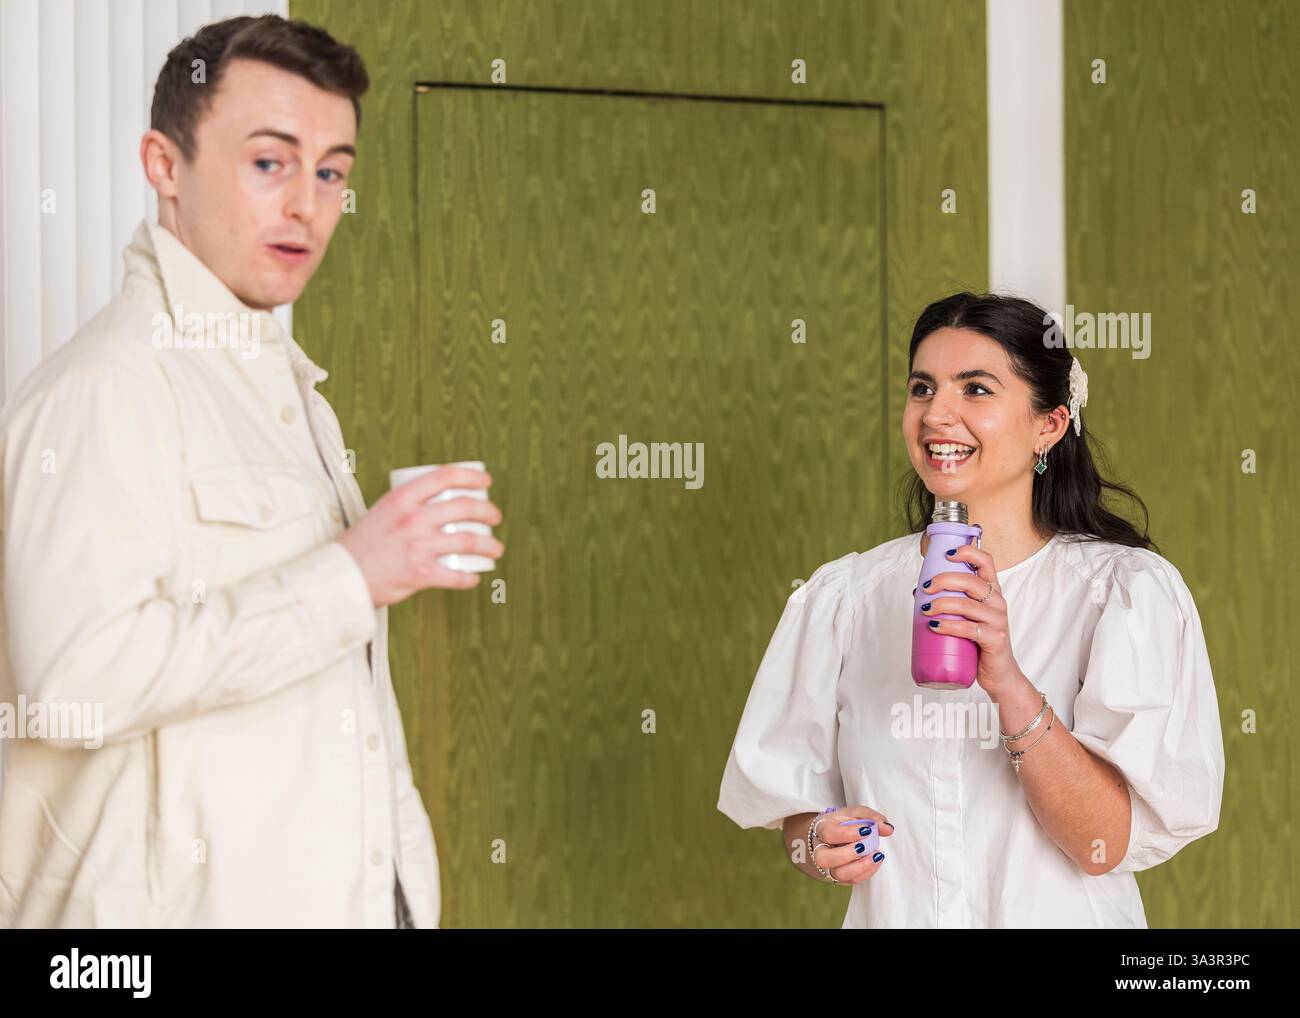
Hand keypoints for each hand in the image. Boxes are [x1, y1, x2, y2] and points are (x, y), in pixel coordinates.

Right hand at [336, 465, 504, 607]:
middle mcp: (412, 519)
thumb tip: (440, 501)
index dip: (471, 476)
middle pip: (465, 508)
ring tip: (496, 548)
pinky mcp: (421, 573)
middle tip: (494, 517)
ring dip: (490, 545)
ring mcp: (418, 546)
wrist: (342, 576)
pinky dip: (471, 577)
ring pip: (469, 541)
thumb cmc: (364, 544)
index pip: (445, 476)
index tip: (486, 481)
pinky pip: (457, 575)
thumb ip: (408, 505)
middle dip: (489, 511)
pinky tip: (476, 576)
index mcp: (401, 498)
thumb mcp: (382, 511)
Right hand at [808, 806, 892, 883]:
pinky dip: (867, 872)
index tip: (866, 830)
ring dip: (860, 867)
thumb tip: (887, 828)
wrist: (834, 837)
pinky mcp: (840, 877)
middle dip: (848, 854)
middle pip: (824, 858)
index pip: (828, 833)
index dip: (847, 833)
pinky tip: (875, 861)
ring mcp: (829, 866)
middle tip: (865, 846)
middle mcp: (820, 849)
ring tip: (875, 855)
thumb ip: (871, 817)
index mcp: (821, 829)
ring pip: (838, 873)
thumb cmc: (843, 824)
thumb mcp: (855, 814)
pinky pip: (851, 880)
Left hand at [919, 543, 1022, 695]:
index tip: (947, 554)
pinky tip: (934, 626)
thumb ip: (950, 601)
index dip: (968, 552)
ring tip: (925, 609)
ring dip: (941, 604)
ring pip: (967, 604)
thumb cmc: (979, 641)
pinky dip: (948, 626)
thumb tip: (918, 591)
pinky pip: (969, 629)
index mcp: (992, 591)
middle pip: (971, 581)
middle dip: (944, 580)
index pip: (986, 562)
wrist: (999, 673)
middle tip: (926, 588)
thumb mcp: (967, 616)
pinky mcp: (994, 639)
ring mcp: (998, 620)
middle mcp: (998, 602)